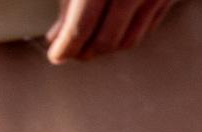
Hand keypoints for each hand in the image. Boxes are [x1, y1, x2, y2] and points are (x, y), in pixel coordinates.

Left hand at [44, 0, 172, 62]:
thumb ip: (68, 7)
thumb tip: (55, 39)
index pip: (80, 29)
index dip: (65, 48)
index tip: (56, 55)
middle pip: (105, 41)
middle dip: (84, 52)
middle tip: (71, 51)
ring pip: (127, 42)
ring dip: (104, 47)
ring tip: (89, 42)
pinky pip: (146, 30)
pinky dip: (125, 36)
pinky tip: (112, 29)